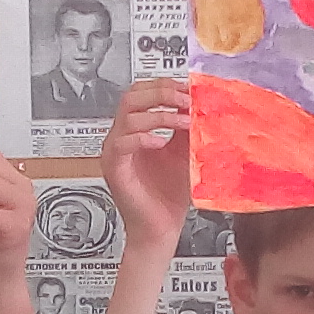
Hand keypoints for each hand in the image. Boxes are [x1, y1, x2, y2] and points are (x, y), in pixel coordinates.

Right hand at [100, 78, 194, 249]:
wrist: (161, 227)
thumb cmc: (170, 195)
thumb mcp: (185, 152)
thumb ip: (187, 128)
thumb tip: (199, 103)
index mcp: (137, 129)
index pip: (142, 92)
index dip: (165, 85)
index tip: (189, 88)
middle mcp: (122, 135)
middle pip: (131, 96)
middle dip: (161, 93)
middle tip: (185, 99)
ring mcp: (115, 151)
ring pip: (127, 116)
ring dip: (159, 115)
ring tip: (182, 121)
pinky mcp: (114, 168)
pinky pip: (121, 143)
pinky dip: (142, 138)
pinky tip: (161, 142)